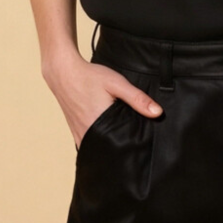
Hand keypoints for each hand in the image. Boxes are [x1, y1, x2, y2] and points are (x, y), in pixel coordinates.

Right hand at [41, 45, 162, 148]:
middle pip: (110, 150)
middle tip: (136, 147)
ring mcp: (79, 135)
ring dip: (110, 147)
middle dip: (122, 150)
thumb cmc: (90, 77)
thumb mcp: (117, 84)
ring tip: (124, 144)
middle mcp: (88, 134)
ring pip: (99, 149)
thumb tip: (158, 113)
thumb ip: (137, 99)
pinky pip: (90, 145)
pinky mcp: (75, 132)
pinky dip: (99, 143)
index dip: (133, 147)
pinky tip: (108, 138)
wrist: (64, 73)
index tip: (144, 147)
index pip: (121, 146)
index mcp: (100, 126)